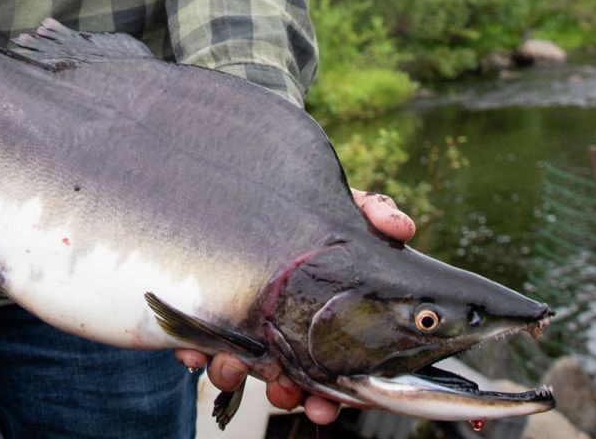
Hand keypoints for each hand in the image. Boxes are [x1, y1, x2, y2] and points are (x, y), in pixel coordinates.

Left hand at [175, 188, 415, 424]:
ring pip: (245, 368)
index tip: (330, 403)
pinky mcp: (209, 314)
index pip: (344, 366)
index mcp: (327, 315)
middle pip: (294, 378)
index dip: (340, 394)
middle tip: (287, 395)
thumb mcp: (344, 207)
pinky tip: (193, 351)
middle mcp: (288, 327)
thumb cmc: (306, 209)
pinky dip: (196, 351)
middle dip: (290, 394)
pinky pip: (200, 344)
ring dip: (238, 376)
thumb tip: (402, 227)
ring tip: (233, 367)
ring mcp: (248, 323)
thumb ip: (374, 212)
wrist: (239, 192)